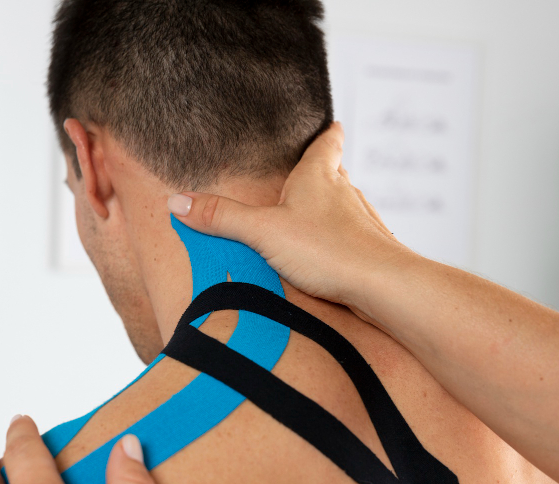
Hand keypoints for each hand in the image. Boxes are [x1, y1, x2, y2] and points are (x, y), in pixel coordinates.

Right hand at [167, 122, 414, 318]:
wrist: (382, 285)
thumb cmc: (328, 251)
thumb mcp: (263, 232)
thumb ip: (221, 218)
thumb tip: (177, 201)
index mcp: (319, 177)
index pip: (327, 144)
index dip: (328, 133)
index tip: (332, 124)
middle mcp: (345, 194)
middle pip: (337, 174)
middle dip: (324, 172)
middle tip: (313, 169)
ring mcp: (362, 223)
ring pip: (346, 207)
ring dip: (330, 209)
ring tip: (313, 217)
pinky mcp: (370, 252)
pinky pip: (351, 241)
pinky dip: (338, 242)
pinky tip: (327, 259)